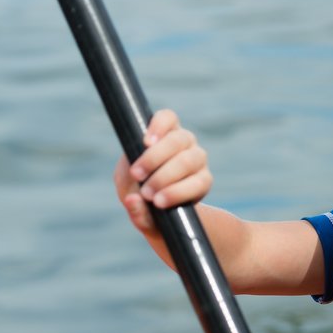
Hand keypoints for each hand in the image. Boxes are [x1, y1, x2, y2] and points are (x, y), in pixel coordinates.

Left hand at [113, 109, 211, 238]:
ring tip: (149, 194)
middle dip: (153, 158)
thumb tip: (133, 200)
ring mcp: (197, 160)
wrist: (161, 214)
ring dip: (165, 177)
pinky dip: (177, 192)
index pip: (167, 118)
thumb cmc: (140, 193)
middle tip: (137, 175)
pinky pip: (198, 183)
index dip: (158, 125)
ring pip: (187, 160)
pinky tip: (162, 201)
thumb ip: (129, 195)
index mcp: (165, 134)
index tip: (145, 142)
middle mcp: (185, 143)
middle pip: (176, 140)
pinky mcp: (205, 181)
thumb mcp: (127, 191)